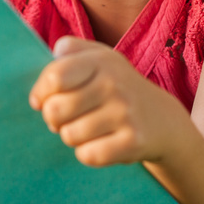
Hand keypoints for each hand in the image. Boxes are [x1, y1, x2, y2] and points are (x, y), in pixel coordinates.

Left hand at [29, 36, 189, 166]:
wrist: (162, 119)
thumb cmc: (117, 87)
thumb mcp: (99, 58)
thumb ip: (72, 48)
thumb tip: (55, 52)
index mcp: (101, 61)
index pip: (55, 77)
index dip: (41, 93)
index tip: (43, 99)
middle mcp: (114, 84)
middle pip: (55, 110)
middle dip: (54, 119)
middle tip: (68, 117)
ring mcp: (125, 113)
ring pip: (69, 135)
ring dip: (73, 136)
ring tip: (88, 128)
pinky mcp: (133, 142)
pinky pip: (88, 155)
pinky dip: (88, 153)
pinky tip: (100, 143)